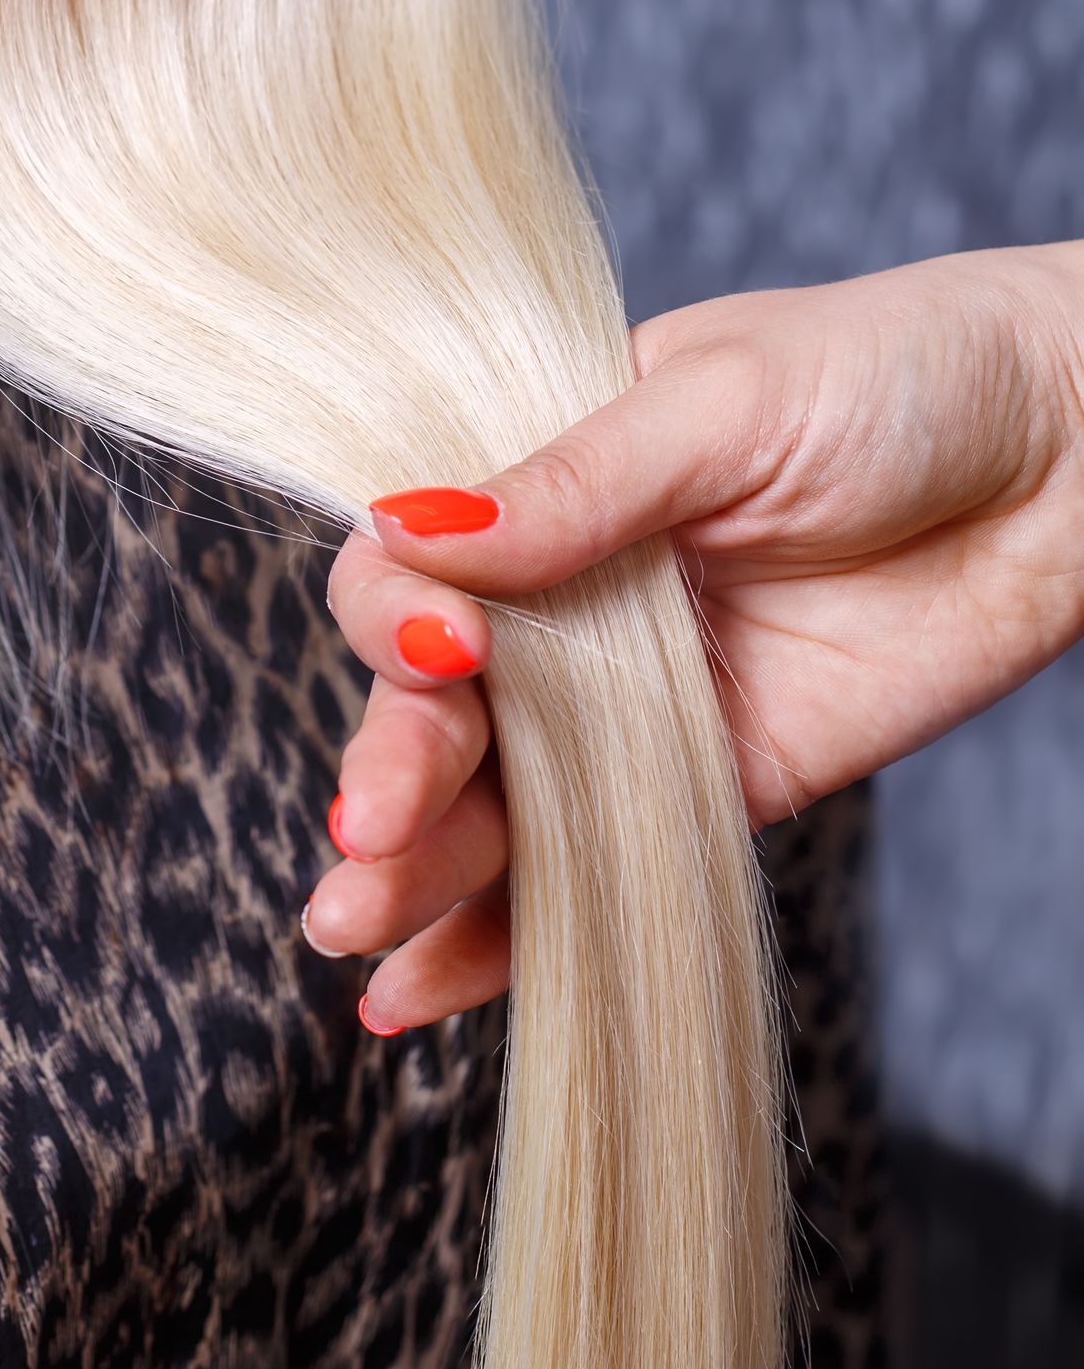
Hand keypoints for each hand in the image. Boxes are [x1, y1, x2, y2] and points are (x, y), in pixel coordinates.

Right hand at [308, 241, 1083, 1028]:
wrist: (1070, 456)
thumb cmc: (895, 373)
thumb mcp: (722, 401)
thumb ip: (574, 484)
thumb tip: (414, 533)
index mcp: (540, 477)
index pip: (409, 557)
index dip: (393, 611)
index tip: (438, 646)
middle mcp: (565, 596)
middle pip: (434, 697)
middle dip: (392, 766)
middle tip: (370, 829)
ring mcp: (630, 701)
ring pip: (492, 798)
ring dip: (417, 869)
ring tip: (355, 929)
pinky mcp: (715, 787)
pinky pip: (589, 869)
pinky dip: (502, 937)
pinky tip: (418, 994)